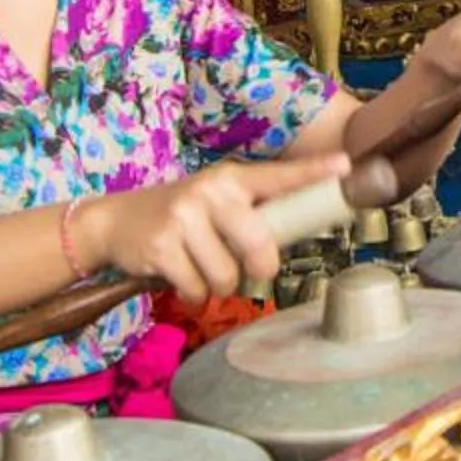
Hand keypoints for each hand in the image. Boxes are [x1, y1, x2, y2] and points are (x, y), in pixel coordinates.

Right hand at [79, 154, 355, 302]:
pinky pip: (198, 290)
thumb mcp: (216, 201)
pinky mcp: (162, 247)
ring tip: (200, 265)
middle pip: (259, 246)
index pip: (278, 176)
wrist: (115, 222)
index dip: (313, 173)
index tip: (345, 166)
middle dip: (258, 268)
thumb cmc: (181, 215)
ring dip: (218, 284)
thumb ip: (253, 211)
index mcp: (231, 179)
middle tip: (245, 266)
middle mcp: (209, 193)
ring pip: (228, 277)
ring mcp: (184, 219)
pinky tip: (180, 275)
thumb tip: (302, 228)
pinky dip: (193, 293)